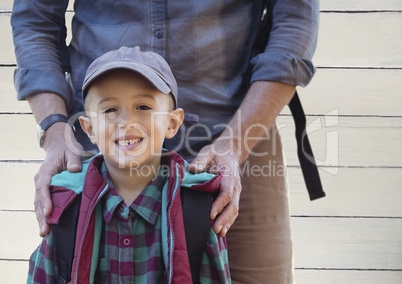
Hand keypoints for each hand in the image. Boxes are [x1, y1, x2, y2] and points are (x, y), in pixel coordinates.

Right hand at [35, 122, 82, 236]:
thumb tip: (74, 170)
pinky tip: (48, 227)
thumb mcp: (72, 151)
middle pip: (38, 200)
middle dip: (42, 216)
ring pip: (39, 205)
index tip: (49, 212)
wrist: (59, 146)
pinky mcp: (46, 191)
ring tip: (44, 233)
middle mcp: (40, 180)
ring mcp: (41, 186)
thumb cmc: (67, 149)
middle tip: (45, 230)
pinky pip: (43, 204)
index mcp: (45, 171)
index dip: (46, 200)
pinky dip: (45, 215)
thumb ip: (73, 160)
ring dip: (42, 219)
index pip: (43, 187)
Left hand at [188, 142, 240, 237]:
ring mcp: (236, 192)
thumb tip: (192, 169)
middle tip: (215, 230)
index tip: (210, 214)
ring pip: (234, 210)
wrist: (230, 151)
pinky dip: (228, 221)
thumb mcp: (208, 152)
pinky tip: (222, 231)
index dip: (219, 204)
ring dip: (227, 222)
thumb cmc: (217, 153)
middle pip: (232, 205)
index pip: (226, 193)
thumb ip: (201, 160)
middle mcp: (235, 186)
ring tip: (219, 234)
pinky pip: (233, 211)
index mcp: (229, 176)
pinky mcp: (234, 196)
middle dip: (224, 218)